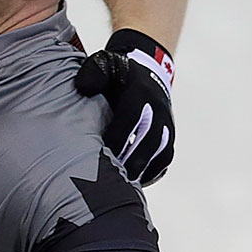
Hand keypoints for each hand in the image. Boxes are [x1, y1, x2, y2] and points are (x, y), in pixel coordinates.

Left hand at [76, 29, 174, 185]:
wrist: (148, 72)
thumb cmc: (118, 74)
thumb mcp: (105, 64)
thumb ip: (93, 73)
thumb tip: (83, 88)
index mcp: (140, 94)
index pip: (130, 120)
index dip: (116, 139)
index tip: (97, 156)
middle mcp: (158, 112)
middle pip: (148, 143)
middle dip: (129, 162)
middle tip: (107, 180)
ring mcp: (167, 127)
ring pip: (159, 155)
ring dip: (140, 172)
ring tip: (119, 187)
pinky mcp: (168, 139)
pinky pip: (163, 161)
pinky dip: (149, 174)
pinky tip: (131, 184)